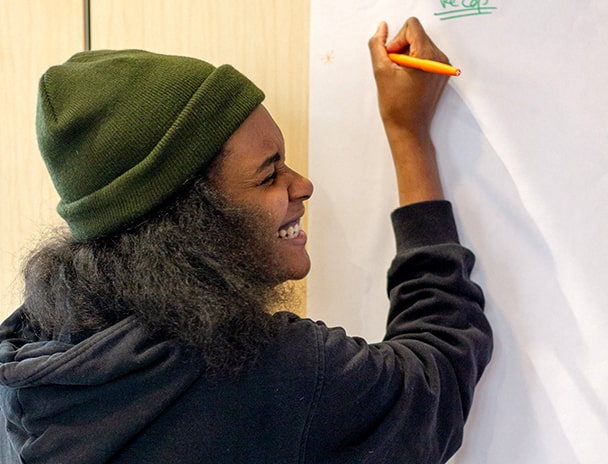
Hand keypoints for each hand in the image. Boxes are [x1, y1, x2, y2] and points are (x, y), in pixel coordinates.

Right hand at [368, 18, 448, 204]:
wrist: (409, 130)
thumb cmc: (396, 106)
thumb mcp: (381, 71)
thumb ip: (377, 45)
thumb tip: (382, 28)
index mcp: (428, 55)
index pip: (412, 26)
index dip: (396, 39)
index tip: (392, 59)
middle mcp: (440, 58)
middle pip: (416, 34)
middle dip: (401, 48)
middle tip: (395, 70)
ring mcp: (443, 66)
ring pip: (420, 45)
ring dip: (407, 56)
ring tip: (401, 77)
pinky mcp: (442, 74)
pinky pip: (426, 57)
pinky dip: (414, 64)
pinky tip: (408, 81)